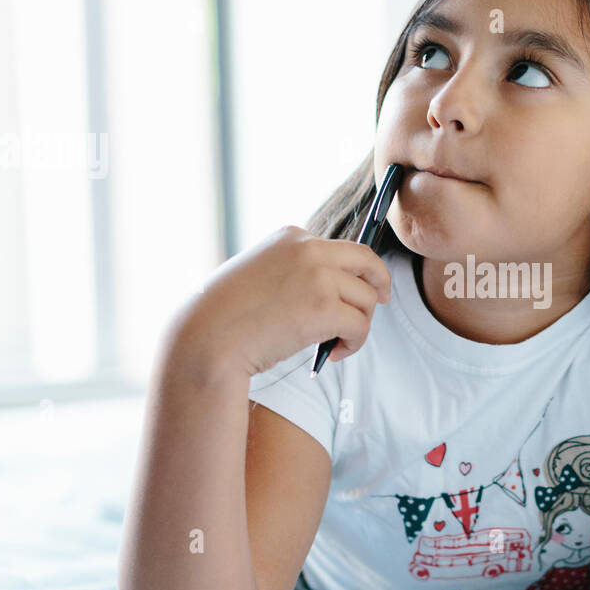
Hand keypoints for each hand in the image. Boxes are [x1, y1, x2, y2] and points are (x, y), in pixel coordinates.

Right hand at [168, 225, 391, 377]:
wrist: (207, 338)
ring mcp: (318, 276)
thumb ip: (294, 273)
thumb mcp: (259, 275)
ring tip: (339, 342)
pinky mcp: (324, 308)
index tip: (358, 286)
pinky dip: (354, 343)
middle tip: (381, 301)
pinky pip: (360, 325)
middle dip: (380, 282)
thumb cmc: (226, 316)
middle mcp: (308, 248)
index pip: (339, 248)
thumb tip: (331, 289)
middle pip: (367, 261)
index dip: (353, 271)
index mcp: (291, 236)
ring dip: (360, 324)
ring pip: (368, 298)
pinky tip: (334, 354)